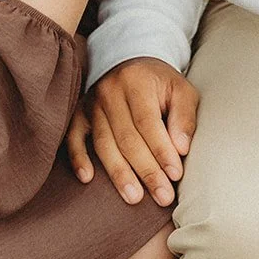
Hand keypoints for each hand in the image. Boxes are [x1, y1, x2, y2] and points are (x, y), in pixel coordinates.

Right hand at [67, 57, 197, 206]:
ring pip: (104, 143)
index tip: (175, 175)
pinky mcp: (80, 114)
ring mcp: (92, 104)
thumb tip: (181, 149)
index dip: (161, 150)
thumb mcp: (181, 91)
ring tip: (134, 198)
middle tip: (162, 196)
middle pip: (127, 138)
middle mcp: (110, 92)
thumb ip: (184, 118)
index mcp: (137, 82)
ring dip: (119, 173)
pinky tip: (87, 178)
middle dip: (146, 170)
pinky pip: (74, 138)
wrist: (130, 60)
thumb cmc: (160, 83)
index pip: (148, 122)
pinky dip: (78, 158)